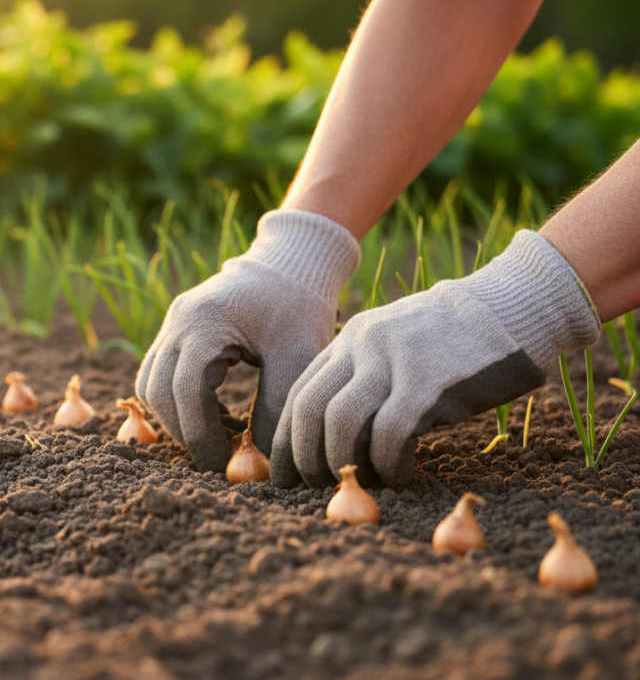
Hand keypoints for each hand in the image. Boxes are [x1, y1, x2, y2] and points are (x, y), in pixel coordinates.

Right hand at [135, 210, 359, 471]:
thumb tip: (259, 460)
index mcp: (206, 322)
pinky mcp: (175, 329)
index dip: (199, 434)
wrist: (291, 264)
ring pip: (150, 384)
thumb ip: (276, 406)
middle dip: (183, 431)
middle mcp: (178, 321)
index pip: (185, 391)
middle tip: (217, 457)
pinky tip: (213, 413)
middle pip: (157, 391)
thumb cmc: (300, 308)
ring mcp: (171, 323)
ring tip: (217, 436)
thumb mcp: (298, 357)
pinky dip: (177, 401)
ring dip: (176, 417)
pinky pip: (158, 374)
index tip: (221, 464)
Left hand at [271, 231, 600, 488]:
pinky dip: (388, 463)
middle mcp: (362, 345)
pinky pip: (391, 432)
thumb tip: (338, 440)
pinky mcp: (428, 381)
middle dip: (304, 456)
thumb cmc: (455, 341)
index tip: (284, 474)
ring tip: (359, 482)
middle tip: (313, 487)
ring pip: (341, 421)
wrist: (512, 308)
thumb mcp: (396, 348)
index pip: (300, 392)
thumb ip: (365, 381)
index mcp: (350, 339)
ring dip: (342, 463)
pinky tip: (399, 475)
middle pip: (309, 408)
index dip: (286, 438)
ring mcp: (394, 361)